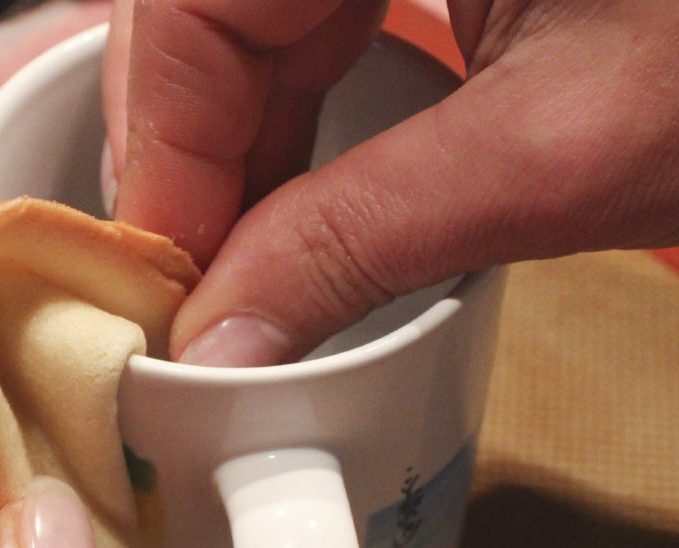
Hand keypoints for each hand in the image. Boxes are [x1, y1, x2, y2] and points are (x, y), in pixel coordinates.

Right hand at [103, 0, 678, 365]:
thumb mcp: (563, 151)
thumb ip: (365, 240)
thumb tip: (226, 338)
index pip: (194, 9)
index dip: (161, 159)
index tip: (164, 288)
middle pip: (203, 6)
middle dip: (190, 158)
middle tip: (196, 288)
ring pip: (247, 12)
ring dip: (235, 140)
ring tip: (240, 256)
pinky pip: (308, 6)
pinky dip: (291, 102)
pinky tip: (292, 185)